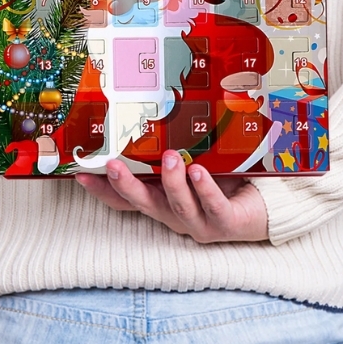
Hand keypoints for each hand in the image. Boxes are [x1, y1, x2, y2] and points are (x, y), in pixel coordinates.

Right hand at [75, 150, 268, 242]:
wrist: (262, 206)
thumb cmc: (222, 181)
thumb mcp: (190, 164)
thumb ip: (170, 154)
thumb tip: (150, 120)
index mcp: (163, 201)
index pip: (126, 200)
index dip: (103, 190)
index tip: (81, 173)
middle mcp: (175, 215)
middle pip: (144, 204)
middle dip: (126, 186)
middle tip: (112, 166)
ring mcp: (199, 223)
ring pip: (178, 206)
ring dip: (171, 182)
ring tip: (171, 157)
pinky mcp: (225, 223)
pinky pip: (213, 206)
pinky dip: (204, 190)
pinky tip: (199, 172)